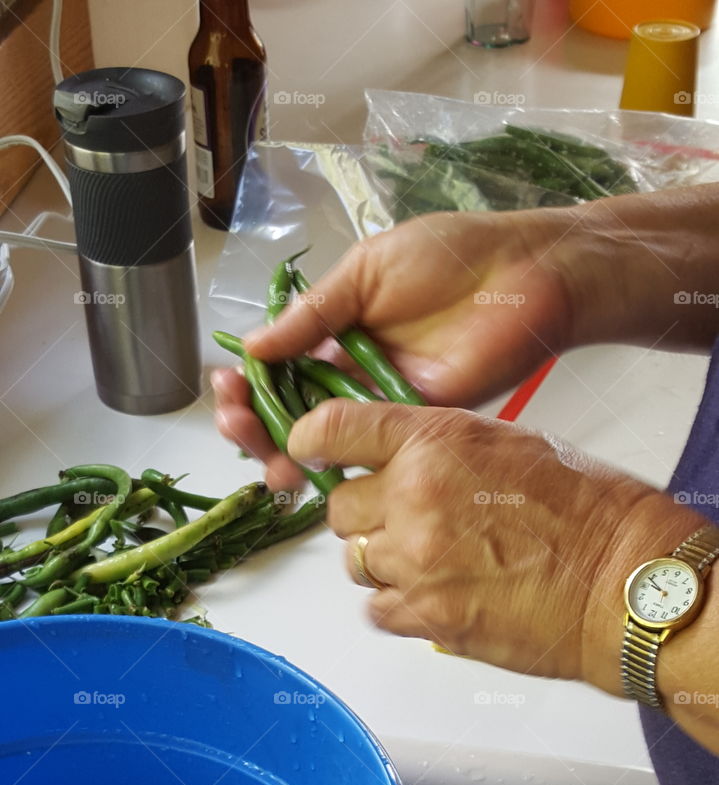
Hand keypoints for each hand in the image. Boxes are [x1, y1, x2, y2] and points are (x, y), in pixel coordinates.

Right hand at [213, 205, 580, 486]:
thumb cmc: (452, 255)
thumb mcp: (365, 271)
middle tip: (236, 424)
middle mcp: (357, 371)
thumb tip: (252, 345)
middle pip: (293, 409)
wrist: (525, 272)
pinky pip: (368, 447)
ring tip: (258, 450)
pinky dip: (333, 459)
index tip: (226, 389)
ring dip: (282, 447)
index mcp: (339, 331)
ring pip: (324, 436)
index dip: (248, 383)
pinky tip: (302, 463)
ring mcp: (385, 400)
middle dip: (255, 421)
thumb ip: (311, 314)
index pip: (280, 367)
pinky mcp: (416, 423)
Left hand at [285, 399, 703, 694]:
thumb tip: (402, 464)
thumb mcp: (510, 447)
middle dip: (366, 515)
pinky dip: (399, 606)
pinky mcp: (425, 617)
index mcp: (436, 443)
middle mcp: (414, 498)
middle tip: (407, 522)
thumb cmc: (588, 512)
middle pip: (341, 508)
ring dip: (384, 562)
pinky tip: (437, 597)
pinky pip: (377, 610)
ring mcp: (416, 562)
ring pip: (356, 561)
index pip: (338, 429)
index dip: (312, 439)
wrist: (620, 580)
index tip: (305, 448)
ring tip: (434, 564)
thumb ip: (443, 452)